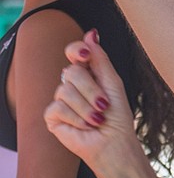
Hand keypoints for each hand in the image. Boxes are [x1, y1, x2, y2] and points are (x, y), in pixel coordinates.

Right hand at [44, 31, 160, 177]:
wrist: (114, 143)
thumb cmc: (117, 115)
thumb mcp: (112, 83)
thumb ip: (100, 59)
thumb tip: (91, 33)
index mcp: (88, 72)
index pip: (74, 51)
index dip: (76, 50)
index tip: (85, 56)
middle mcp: (72, 84)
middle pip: (71, 72)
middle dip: (91, 90)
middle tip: (103, 105)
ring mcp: (61, 99)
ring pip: (64, 90)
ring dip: (86, 107)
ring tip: (97, 119)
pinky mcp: (52, 117)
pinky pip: (57, 107)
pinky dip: (75, 118)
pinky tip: (84, 126)